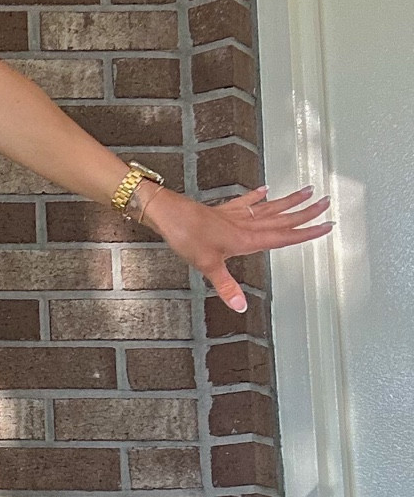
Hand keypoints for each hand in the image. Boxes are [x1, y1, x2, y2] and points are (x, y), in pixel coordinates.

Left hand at [141, 183, 332, 312]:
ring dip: (289, 200)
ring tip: (307, 191)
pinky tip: (266, 190)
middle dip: (306, 212)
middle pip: (282, 218)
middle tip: (327, 203)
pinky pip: (246, 201)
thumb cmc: (187, 236)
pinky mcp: (223, 210)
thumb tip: (240, 306)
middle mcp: (245, 224)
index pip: (284, 236)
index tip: (327, 225)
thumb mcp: (207, 265)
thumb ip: (227, 286)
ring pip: (269, 207)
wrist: (168, 213)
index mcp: (247, 238)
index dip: (307, 232)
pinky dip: (257, 196)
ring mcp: (235, 215)